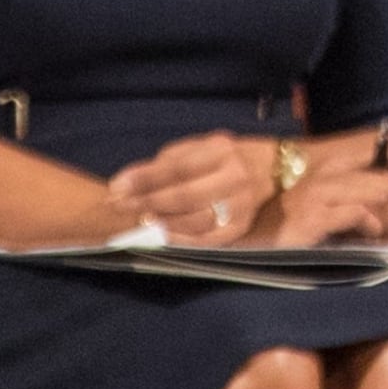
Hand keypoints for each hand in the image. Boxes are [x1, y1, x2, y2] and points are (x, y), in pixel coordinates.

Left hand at [110, 133, 269, 245]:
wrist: (271, 168)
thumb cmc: (224, 157)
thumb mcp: (198, 148)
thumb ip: (164, 163)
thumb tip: (125, 182)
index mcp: (222, 151)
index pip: (177, 168)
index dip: (144, 179)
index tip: (116, 187)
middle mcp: (235, 177)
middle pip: (185, 196)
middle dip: (147, 203)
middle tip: (119, 206)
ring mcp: (241, 205)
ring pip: (195, 220)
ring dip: (162, 223)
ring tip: (140, 221)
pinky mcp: (242, 226)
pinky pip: (207, 240)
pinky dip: (181, 240)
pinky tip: (162, 236)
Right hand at [255, 166, 387, 247]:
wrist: (242, 253)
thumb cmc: (288, 242)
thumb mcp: (330, 223)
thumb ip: (362, 217)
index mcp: (330, 172)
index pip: (384, 165)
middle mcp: (324, 176)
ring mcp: (316, 193)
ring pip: (380, 192)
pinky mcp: (311, 215)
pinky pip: (360, 212)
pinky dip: (374, 227)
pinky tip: (372, 240)